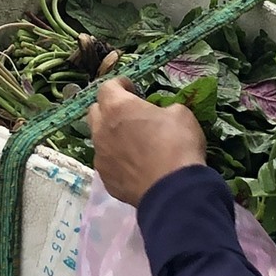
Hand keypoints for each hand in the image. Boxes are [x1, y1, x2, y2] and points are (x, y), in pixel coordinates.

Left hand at [90, 79, 206, 206]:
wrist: (173, 191)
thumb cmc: (177, 145)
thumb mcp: (181, 114)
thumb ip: (163, 109)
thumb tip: (160, 115)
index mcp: (117, 108)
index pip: (107, 87)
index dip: (119, 85)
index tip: (131, 88)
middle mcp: (101, 130)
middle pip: (95, 111)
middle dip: (109, 108)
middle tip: (128, 114)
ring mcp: (101, 157)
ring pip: (99, 139)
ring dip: (111, 136)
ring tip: (132, 143)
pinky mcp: (105, 179)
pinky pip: (107, 163)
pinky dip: (117, 160)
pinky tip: (135, 167)